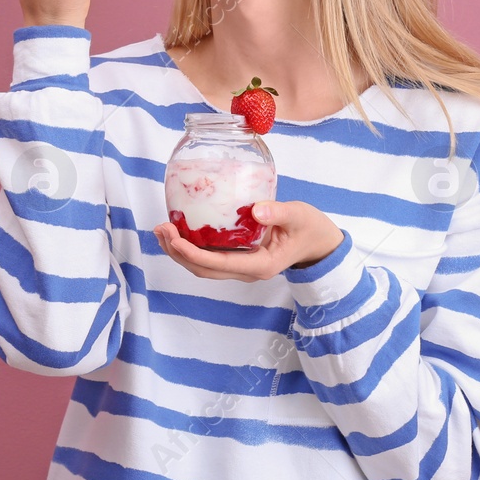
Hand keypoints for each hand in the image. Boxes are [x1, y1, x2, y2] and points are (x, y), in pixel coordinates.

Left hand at [155, 201, 344, 281]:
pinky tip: (180, 229)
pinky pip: (209, 257)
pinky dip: (191, 245)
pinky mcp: (238, 257)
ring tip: (161, 230)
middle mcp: (247, 270)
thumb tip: (256, 209)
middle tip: (161, 229)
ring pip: (203, 266)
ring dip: (179, 251)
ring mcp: (241, 266)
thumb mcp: (299, 216)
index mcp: (260, 265)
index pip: (218, 264)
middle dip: (178, 252)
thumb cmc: (309, 228)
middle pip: (203, 270)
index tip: (174, 238)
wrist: (318, 242)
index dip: (193, 253)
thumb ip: (279, 212)